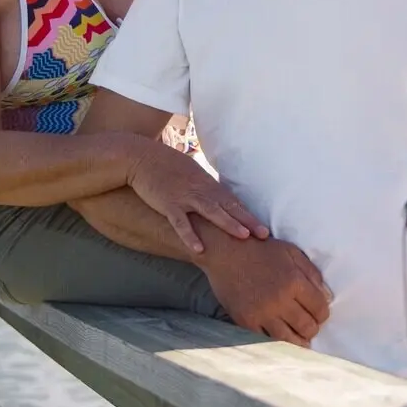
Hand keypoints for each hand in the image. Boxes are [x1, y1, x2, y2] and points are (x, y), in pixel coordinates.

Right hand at [127, 142, 269, 256]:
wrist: (141, 156)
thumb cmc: (165, 165)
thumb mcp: (190, 173)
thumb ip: (204, 186)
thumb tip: (215, 198)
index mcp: (207, 184)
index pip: (232, 201)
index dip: (248, 214)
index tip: (263, 227)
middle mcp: (200, 190)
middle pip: (228, 206)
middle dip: (247, 221)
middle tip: (265, 234)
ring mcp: (185, 197)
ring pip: (211, 212)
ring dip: (228, 224)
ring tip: (243, 236)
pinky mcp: (168, 204)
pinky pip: (181, 223)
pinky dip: (190, 236)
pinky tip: (199, 249)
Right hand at [200, 234, 331, 344]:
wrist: (225, 251)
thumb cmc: (260, 249)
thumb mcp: (291, 252)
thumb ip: (312, 273)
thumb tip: (328, 296)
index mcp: (295, 282)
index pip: (320, 309)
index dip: (323, 314)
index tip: (319, 315)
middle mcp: (280, 300)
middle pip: (307, 327)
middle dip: (312, 328)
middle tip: (310, 327)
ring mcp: (262, 313)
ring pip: (289, 339)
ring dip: (298, 341)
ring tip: (299, 338)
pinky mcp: (246, 321)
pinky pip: (266, 340)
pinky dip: (276, 342)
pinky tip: (280, 339)